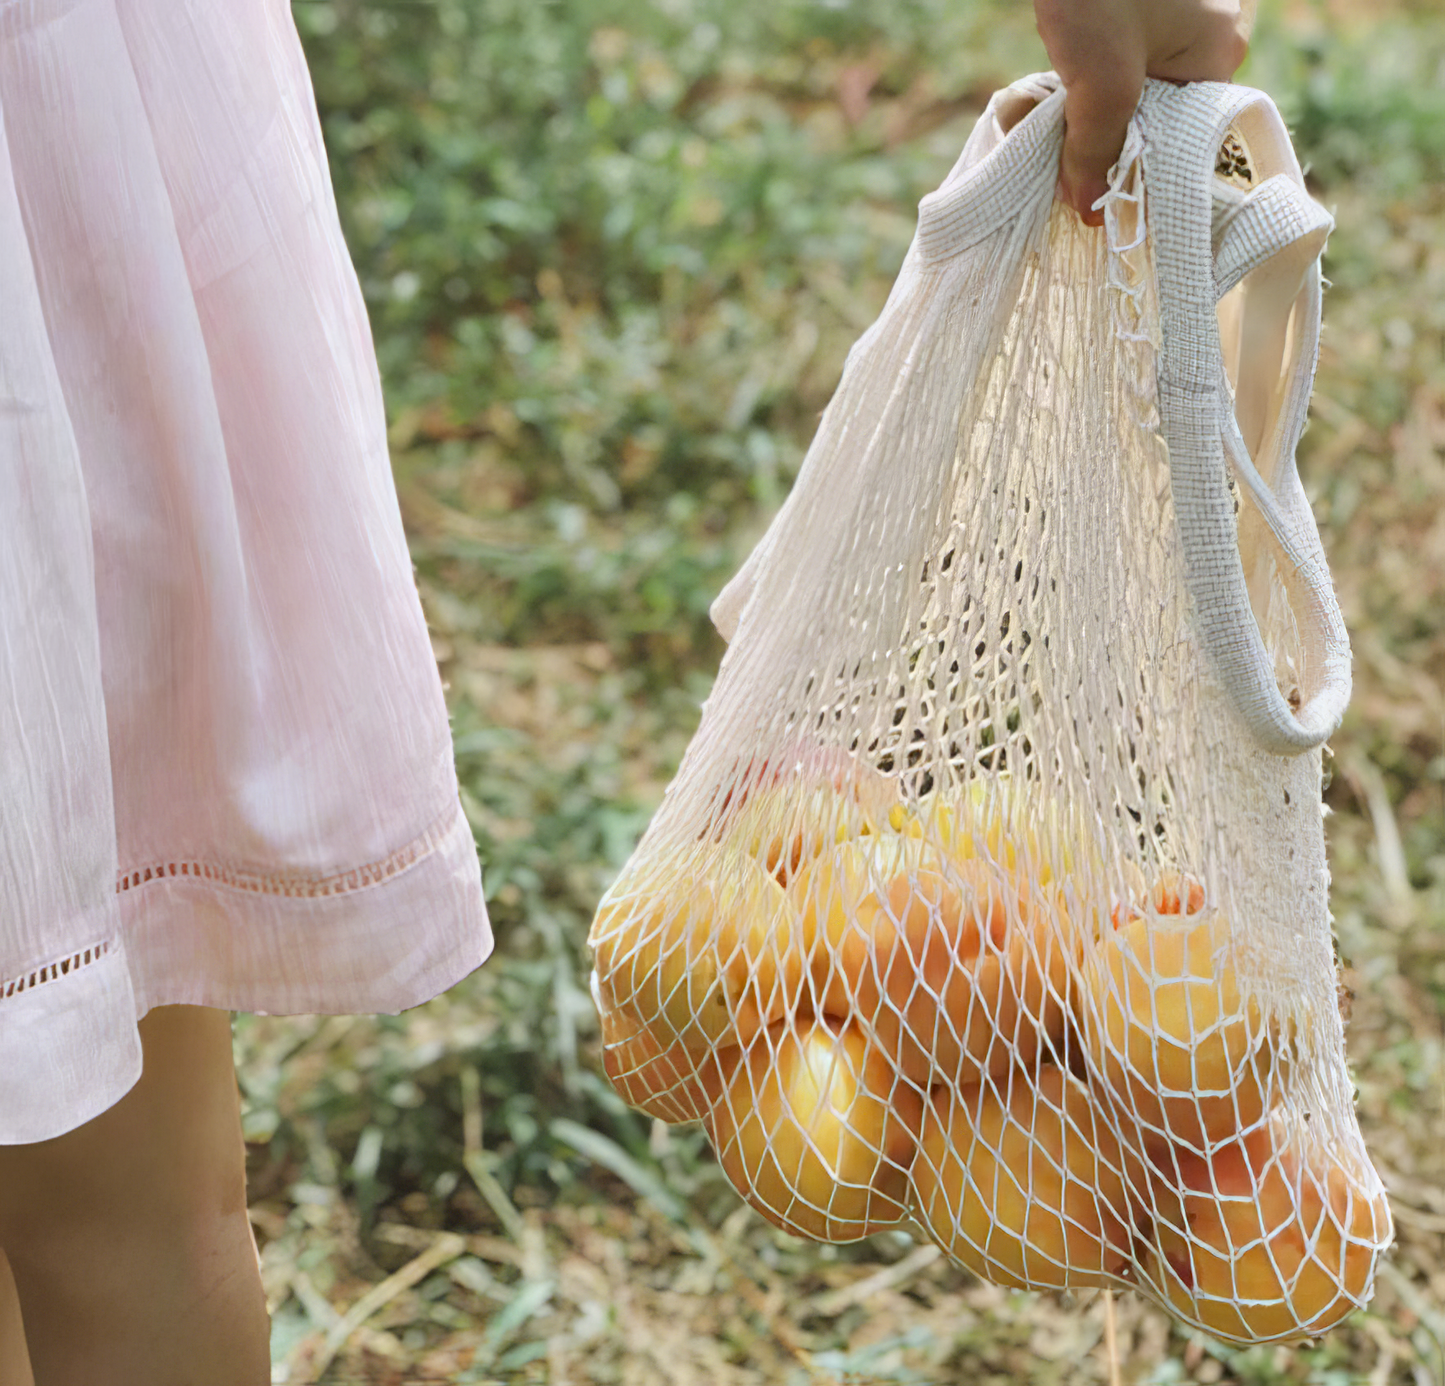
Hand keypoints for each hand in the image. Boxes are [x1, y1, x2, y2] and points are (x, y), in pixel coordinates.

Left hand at [1034, 0, 1254, 225]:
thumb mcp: (1099, 81)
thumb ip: (1095, 150)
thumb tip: (1088, 214)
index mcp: (1218, 55)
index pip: (1179, 142)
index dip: (1132, 174)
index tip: (1086, 200)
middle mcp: (1204, 34)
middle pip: (1148, 118)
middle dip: (1096, 143)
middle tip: (1052, 165)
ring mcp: (1166, 14)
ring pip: (1119, 93)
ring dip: (1076, 117)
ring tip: (1035, 127)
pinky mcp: (1127, 6)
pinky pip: (1103, 63)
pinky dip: (1070, 84)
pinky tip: (1037, 98)